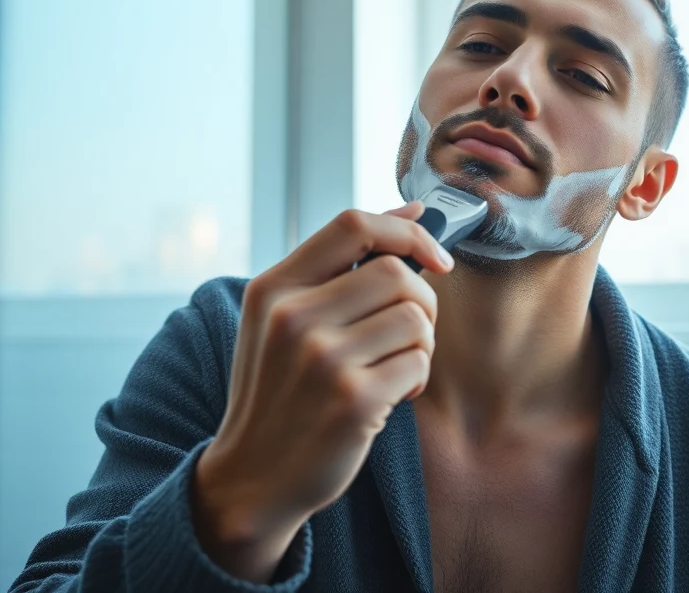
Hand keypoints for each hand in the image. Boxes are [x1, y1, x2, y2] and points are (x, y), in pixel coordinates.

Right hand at [191, 201, 452, 581]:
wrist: (253, 477)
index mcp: (273, 288)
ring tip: (394, 368)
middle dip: (423, 302)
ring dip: (421, 345)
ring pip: (416, 318)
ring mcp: (321, 358)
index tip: (434, 258)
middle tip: (410, 334)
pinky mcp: (352, 399)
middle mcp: (292, 317)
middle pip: (397, 272)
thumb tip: (414, 211)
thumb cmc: (280, 391)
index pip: (353, 224)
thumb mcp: (285, 320)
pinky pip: (419, 363)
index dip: (407, 231)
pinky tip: (390, 397)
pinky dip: (416, 380)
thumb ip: (342, 265)